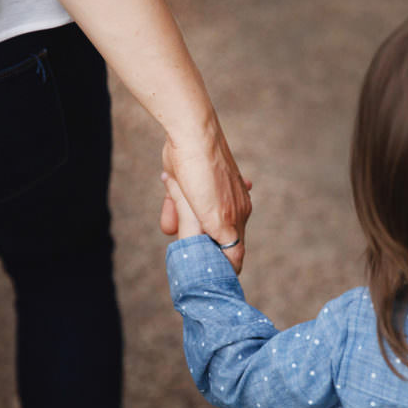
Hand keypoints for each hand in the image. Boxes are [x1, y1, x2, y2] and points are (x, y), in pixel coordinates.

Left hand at [159, 126, 251, 272]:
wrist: (189, 134)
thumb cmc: (205, 174)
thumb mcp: (217, 217)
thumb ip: (228, 242)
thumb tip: (235, 264)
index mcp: (239, 215)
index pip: (233, 251)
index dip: (219, 263)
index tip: (202, 272)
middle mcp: (228, 206)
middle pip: (209, 237)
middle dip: (194, 241)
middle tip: (181, 245)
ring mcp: (208, 194)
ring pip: (190, 221)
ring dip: (178, 222)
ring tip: (171, 216)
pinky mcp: (190, 184)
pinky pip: (179, 203)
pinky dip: (171, 206)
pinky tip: (168, 197)